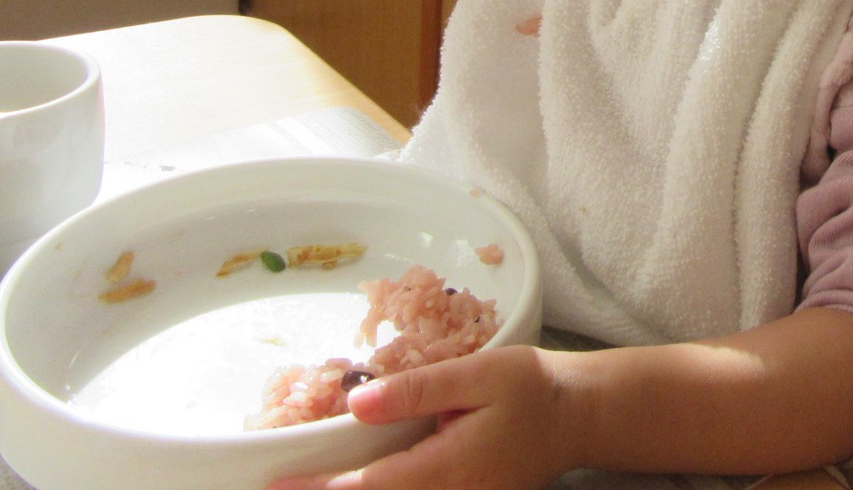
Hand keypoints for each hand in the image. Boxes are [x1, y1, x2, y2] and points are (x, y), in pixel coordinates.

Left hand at [267, 346, 576, 489]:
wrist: (576, 416)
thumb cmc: (530, 388)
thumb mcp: (477, 373)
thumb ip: (416, 389)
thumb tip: (355, 404)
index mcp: (450, 468)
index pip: (369, 488)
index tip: (277, 486)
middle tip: (282, 486)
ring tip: (310, 486)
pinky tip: (356, 483)